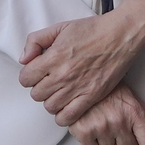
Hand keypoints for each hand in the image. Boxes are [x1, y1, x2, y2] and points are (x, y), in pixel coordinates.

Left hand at [19, 0, 144, 124]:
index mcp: (52, 57)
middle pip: (36, 94)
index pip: (25, 78)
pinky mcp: (91, 96)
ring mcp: (77, 88)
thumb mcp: (59, 27)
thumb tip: (24, 58)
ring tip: (59, 93)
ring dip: (51, 101)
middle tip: (49, 82)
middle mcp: (62, 75)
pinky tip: (66, 107)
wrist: (120, 36)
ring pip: (50, 107)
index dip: (29, 76)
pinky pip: (68, 116)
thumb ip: (36, 40)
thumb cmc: (93, 30)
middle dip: (40, 88)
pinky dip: (63, 116)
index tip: (36, 74)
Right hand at [69, 85, 144, 144]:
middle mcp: (119, 121)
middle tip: (118, 136)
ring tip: (102, 132)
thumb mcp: (130, 96)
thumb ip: (141, 115)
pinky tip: (92, 136)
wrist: (82, 79)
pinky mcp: (84, 132)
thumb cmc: (106, 89)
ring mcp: (101, 127)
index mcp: (135, 113)